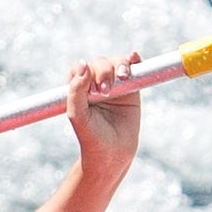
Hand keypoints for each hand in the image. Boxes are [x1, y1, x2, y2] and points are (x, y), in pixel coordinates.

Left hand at [65, 55, 152, 180]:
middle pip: (100, 63)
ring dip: (120, 64)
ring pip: (116, 62)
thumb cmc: (91, 136)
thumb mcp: (78, 114)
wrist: (112, 153)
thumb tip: (83, 64)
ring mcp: (114, 85)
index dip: (86, 72)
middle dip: (103, 71)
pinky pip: (133, 69)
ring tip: (122, 77)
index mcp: (78, 88)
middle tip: (105, 92)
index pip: (80, 68)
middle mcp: (95, 83)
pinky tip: (134, 57)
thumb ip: (76, 90)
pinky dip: (134, 60)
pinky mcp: (131, 89)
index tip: (92, 91)